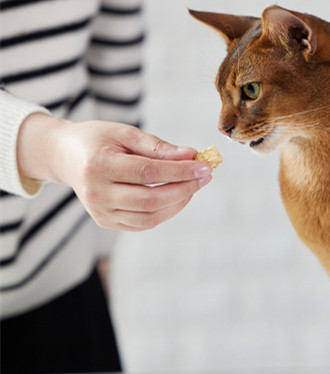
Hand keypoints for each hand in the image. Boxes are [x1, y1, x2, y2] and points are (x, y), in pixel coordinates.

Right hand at [17, 113, 212, 230]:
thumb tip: (191, 156)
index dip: (180, 171)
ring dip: (178, 202)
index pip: (148, 173)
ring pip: (150, 216)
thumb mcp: (125, 134)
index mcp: (98, 165)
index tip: (204, 166)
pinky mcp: (105, 221)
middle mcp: (96, 193)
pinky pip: (143, 223)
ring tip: (193, 185)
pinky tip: (176, 195)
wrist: (64, 156)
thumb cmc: (98, 140)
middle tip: (206, 176)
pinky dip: (165, 211)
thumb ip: (158, 147)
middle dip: (185, 188)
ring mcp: (99, 212)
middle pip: (150, 199)